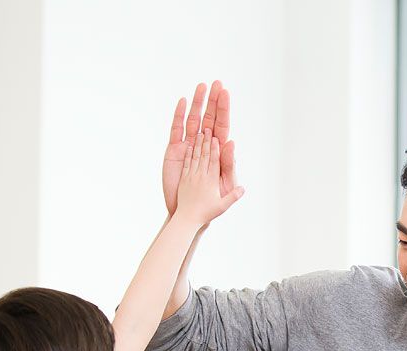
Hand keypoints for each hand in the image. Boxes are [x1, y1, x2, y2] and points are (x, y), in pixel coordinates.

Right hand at [163, 81, 236, 214]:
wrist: (190, 211)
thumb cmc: (212, 201)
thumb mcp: (225, 184)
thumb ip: (229, 164)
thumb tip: (231, 143)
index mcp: (218, 152)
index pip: (222, 126)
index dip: (223, 110)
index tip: (225, 93)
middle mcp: (204, 145)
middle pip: (209, 118)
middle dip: (213, 101)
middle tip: (216, 83)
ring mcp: (189, 146)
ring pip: (194, 120)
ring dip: (198, 103)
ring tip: (202, 86)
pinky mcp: (175, 150)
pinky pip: (177, 129)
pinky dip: (180, 115)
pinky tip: (184, 102)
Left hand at [174, 130, 244, 226]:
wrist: (187, 219)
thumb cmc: (206, 214)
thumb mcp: (222, 206)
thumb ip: (233, 196)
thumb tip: (243, 188)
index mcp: (211, 181)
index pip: (214, 161)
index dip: (215, 148)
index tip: (216, 137)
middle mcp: (200, 176)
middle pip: (204, 155)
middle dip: (207, 141)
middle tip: (208, 129)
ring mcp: (191, 177)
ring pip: (195, 157)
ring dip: (198, 144)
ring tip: (200, 133)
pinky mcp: (184, 180)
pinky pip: (187, 164)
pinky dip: (189, 154)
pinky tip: (190, 146)